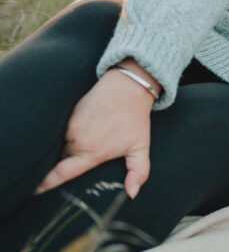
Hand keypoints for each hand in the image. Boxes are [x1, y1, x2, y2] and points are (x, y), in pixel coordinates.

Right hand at [36, 59, 159, 197]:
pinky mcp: (67, 114)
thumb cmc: (135, 119)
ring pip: (58, 145)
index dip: (46, 183)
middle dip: (58, 165)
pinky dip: (62, 136)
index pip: (62, 173)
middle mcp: (77, 140)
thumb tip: (132, 193)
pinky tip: (71, 134)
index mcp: (92, 152)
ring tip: (76, 145)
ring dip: (61, 149)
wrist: (128, 87)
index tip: (34, 191)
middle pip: (59, 159)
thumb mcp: (140, 147)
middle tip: (68, 164)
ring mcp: (70, 126)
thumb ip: (139, 171)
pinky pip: (58, 130)